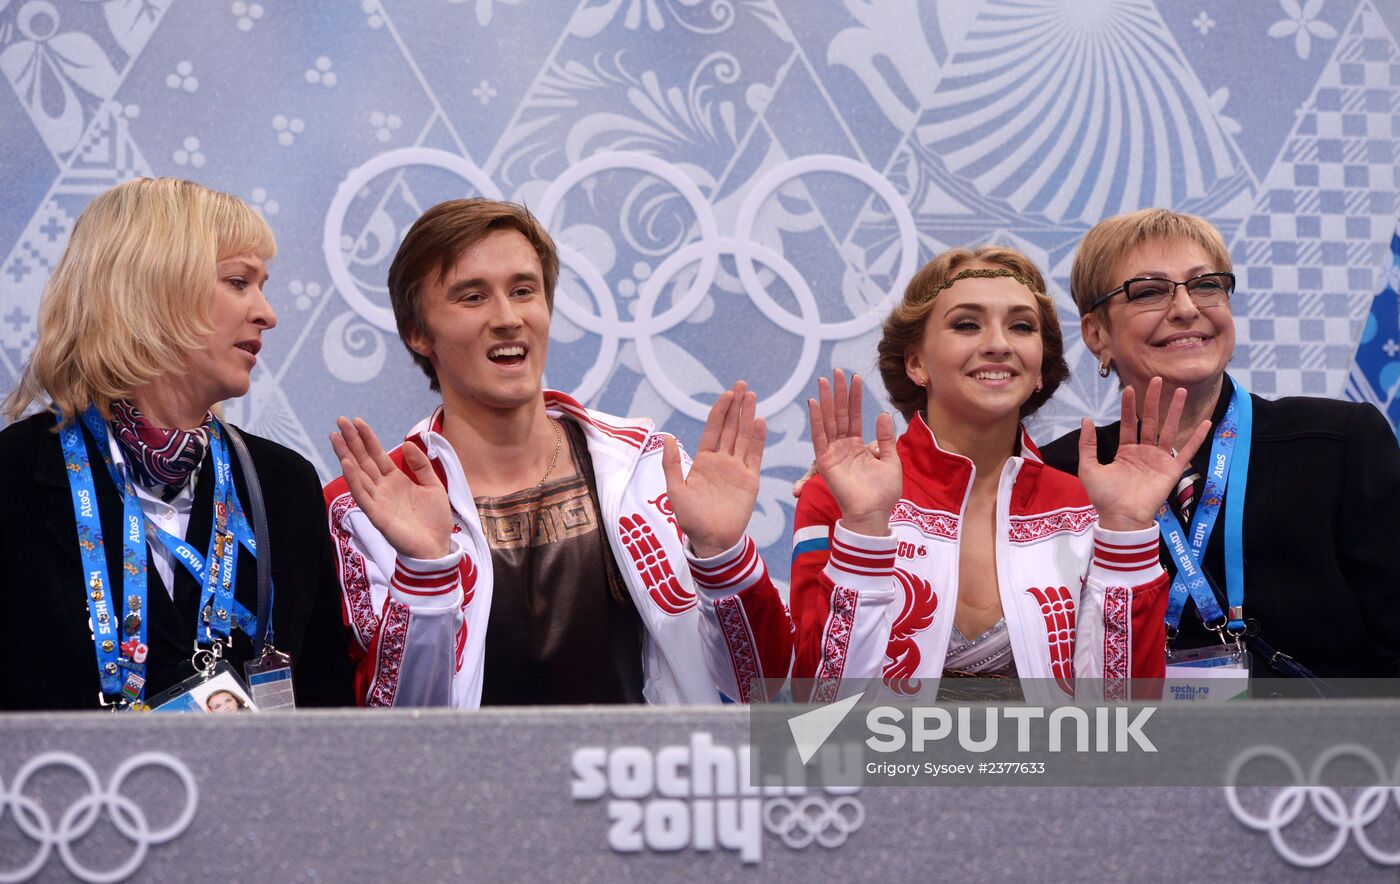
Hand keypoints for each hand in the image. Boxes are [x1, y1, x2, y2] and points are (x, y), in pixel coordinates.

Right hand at [330, 416, 453, 559]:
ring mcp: (378, 501)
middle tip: (339, 421)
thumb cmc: (434, 520)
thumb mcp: (433, 486)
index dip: (367, 438)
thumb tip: (407, 444)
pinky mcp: (376, 515)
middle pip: (363, 460)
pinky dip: (353, 479)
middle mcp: (383, 488)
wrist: (437, 547)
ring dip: (346, 455)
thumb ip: (421, 465)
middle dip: (351, 441)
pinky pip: (362, 495)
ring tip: (336, 437)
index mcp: (396, 480)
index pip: (377, 455)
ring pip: (358, 474)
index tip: (356, 421)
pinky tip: (346, 464)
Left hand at [662, 381, 766, 557]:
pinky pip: (755, 455)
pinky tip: (760, 422)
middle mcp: (722, 461)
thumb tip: (667, 437)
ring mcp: (737, 469)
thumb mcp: (675, 490)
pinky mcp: (750, 480)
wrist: (712, 540)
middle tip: (742, 385)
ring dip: (748, 417)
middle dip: (736, 407)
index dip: (720, 411)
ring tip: (752, 397)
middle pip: (730, 428)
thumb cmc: (690, 518)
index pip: (713, 429)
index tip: (726, 394)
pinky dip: (758, 439)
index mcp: (703, 461)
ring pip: (744, 437)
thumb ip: (672, 464)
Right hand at [807, 369, 900, 535]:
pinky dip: (817, 420)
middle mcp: (844, 446)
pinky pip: (820, 437)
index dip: (854, 397)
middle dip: (838, 392)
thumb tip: (883, 414)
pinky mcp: (826, 461)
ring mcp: (834, 453)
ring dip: (826, 400)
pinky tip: (815, 403)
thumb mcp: (890, 460)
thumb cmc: (884, 493)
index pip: (855, 415)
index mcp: (858, 446)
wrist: (874, 513)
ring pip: (829, 421)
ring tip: (824, 380)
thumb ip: (886, 438)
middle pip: (840, 414)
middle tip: (836, 371)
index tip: (855, 377)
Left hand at [1077, 377, 1211, 530]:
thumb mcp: (1089, 468)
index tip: (1129, 388)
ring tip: (1180, 391)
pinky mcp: (1172, 469)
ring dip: (1174, 411)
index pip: (1128, 423)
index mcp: (1126, 452)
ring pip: (1168, 430)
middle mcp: (1144, 452)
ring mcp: (1159, 460)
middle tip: (1157, 379)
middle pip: (1150, 421)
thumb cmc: (1104, 496)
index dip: (1128, 406)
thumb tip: (1086, 419)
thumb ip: (1088, 444)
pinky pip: (1187, 450)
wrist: (1120, 517)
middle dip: (1153, 400)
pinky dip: (1197, 437)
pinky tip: (1206, 422)